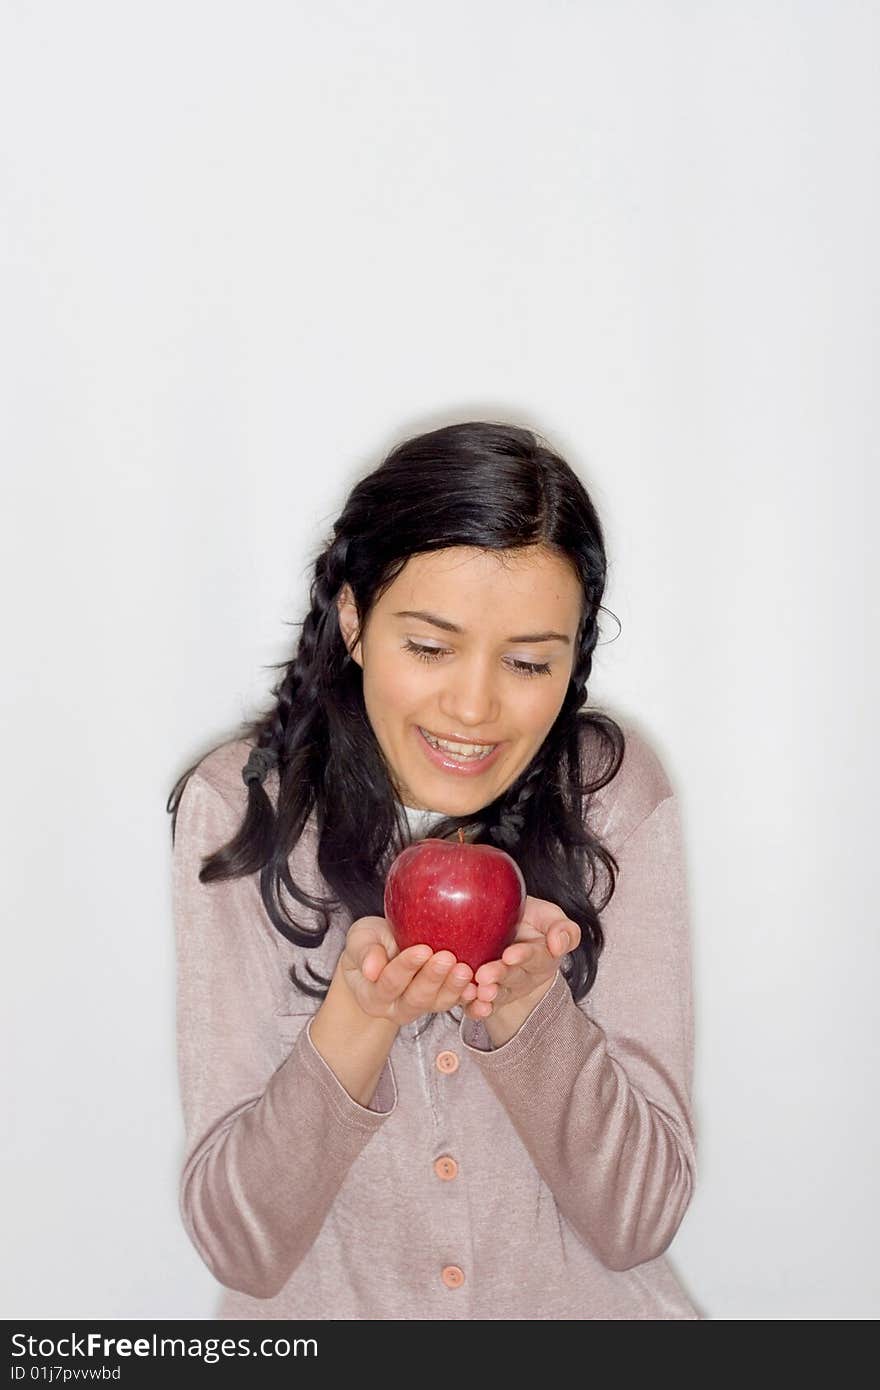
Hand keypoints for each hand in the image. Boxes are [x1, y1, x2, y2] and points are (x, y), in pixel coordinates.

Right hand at [341, 915, 477, 1026]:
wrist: (385, 954)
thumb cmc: (372, 943)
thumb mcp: (361, 939)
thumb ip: (364, 951)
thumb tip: (371, 969)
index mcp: (374, 994)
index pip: (390, 983)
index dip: (406, 968)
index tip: (422, 950)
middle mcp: (398, 1007)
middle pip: (417, 998)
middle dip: (433, 979)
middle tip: (448, 958)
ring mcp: (422, 1007)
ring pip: (438, 1003)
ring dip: (454, 988)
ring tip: (466, 970)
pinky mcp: (442, 1000)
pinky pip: (457, 1002)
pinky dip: (468, 996)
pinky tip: (479, 987)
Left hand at [463, 895, 580, 1022]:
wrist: (503, 926)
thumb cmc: (528, 920)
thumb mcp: (549, 917)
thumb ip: (564, 929)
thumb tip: (558, 945)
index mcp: (542, 957)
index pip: (535, 957)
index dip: (523, 956)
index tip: (509, 955)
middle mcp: (523, 976)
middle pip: (513, 978)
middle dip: (499, 976)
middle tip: (484, 976)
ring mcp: (504, 987)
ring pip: (497, 994)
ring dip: (486, 995)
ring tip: (477, 991)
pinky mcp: (484, 996)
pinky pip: (480, 1006)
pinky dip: (474, 1008)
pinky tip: (467, 1001)